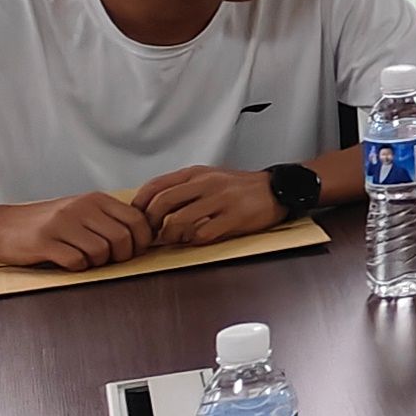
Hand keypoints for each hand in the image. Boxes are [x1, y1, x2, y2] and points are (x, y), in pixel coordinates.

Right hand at [0, 191, 150, 268]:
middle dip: (121, 256)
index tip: (133, 250)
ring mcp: (62, 224)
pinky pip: (76, 261)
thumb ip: (110, 218)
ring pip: (101, 251)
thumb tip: (145, 235)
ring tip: (85, 258)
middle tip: (109, 260)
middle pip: (122, 238)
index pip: (137, 219)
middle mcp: (81, 208)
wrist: (0, 225)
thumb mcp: (81, 210)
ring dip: (97, 263)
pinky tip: (69, 262)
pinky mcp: (44, 242)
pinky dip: (77, 267)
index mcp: (95, 199)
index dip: (141, 240)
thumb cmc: (46, 222)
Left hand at [135, 166, 284, 247]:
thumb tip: (152, 209)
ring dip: (171, 235)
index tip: (138, 218)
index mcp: (196, 173)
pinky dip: (194, 241)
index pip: (155, 185)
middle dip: (151, 223)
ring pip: (179, 220)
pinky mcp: (234, 217)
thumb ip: (183, 188)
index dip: (140, 205)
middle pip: (162, 203)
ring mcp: (221, 199)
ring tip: (175, 239)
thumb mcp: (209, 178)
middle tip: (152, 234)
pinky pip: (202, 234)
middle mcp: (206, 183)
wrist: (278, 189)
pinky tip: (197, 240)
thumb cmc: (240, 187)